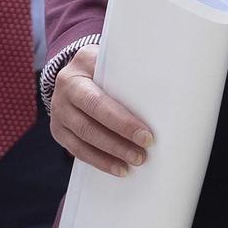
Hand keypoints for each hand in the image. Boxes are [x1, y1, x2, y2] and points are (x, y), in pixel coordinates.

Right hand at [47, 44, 152, 176]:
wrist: (78, 72)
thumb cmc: (106, 67)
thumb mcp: (115, 59)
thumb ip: (131, 71)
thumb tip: (169, 90)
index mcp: (82, 64)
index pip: (100, 99)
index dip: (122, 121)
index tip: (146, 135)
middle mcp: (66, 86)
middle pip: (90, 121)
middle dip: (118, 141)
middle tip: (143, 153)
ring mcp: (59, 109)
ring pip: (83, 137)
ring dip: (110, 154)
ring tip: (134, 162)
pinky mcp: (58, 129)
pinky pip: (76, 149)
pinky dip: (98, 161)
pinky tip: (118, 168)